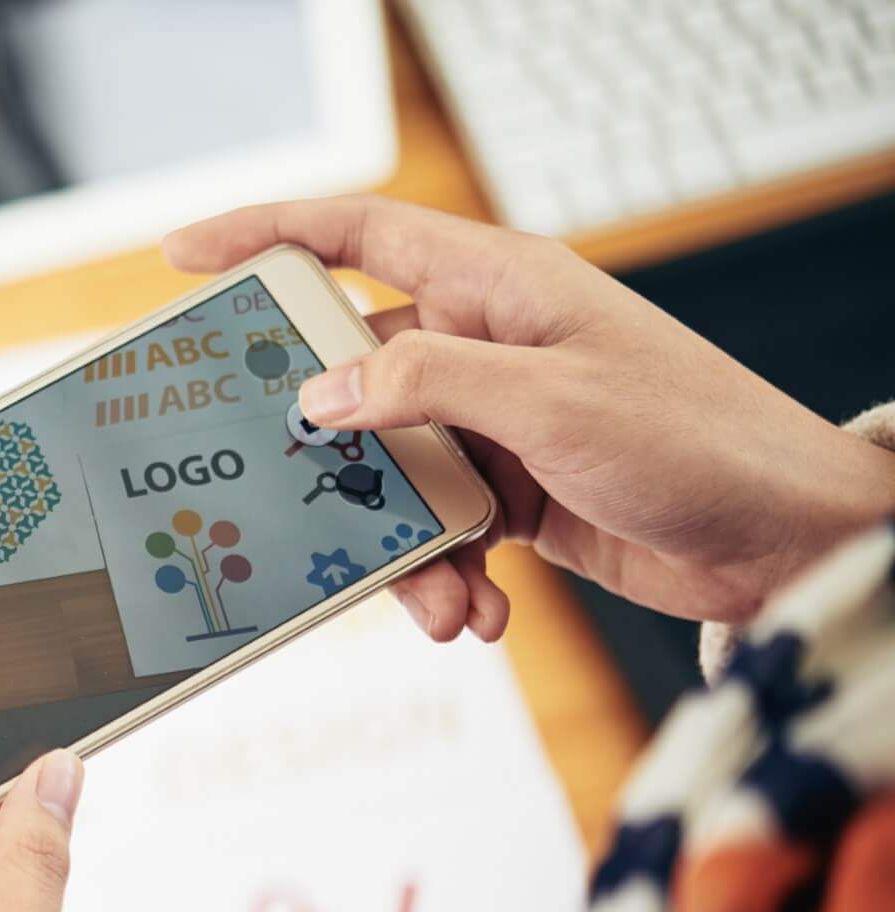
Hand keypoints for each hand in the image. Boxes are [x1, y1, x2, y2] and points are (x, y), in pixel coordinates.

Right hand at [165, 196, 894, 638]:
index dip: (266, 236)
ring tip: (440, 604)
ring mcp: (496, 422)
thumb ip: (426, 387)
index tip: (187, 259)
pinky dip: (447, 581)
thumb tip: (320, 394)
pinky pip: (435, 532)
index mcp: (496, 286)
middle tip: (277, 493)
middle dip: (322, 456)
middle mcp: (487, 345)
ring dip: (398, 549)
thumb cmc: (695, 440)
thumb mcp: (549, 402)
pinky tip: (484, 615)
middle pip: (353, 380)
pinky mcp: (512, 494)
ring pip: (388, 476)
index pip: (357, 235)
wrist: (785, 540)